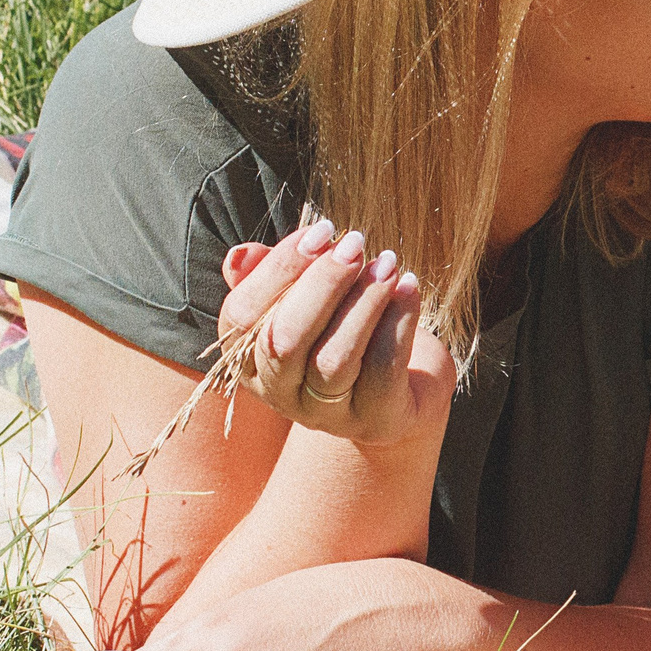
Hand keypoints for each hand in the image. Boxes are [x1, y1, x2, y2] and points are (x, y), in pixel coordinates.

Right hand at [216, 220, 438, 443]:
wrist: (403, 390)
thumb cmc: (344, 332)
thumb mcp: (307, 302)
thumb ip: (272, 278)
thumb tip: (241, 255)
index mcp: (247, 360)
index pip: (241, 316)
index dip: (278, 269)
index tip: (322, 231)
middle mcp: (280, 393)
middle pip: (284, 341)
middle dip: (321, 284)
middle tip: (355, 243)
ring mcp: (327, 414)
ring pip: (334, 359)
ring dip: (363, 301)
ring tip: (387, 263)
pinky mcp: (377, 419)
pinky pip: (383, 369)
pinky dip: (399, 322)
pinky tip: (410, 287)